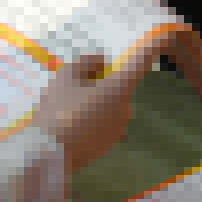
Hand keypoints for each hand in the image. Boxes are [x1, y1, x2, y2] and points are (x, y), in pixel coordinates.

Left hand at [27, 53, 142, 172]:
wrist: (46, 159)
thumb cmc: (83, 118)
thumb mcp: (115, 91)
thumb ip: (135, 68)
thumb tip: (155, 41)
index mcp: (69, 73)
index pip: (94, 60)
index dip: (114, 66)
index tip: (129, 80)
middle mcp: (56, 90)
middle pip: (91, 87)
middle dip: (113, 98)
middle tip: (128, 112)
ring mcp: (51, 115)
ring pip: (85, 110)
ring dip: (104, 118)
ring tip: (119, 133)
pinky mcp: (50, 137)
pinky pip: (76, 129)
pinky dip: (91, 133)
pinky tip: (101, 146)